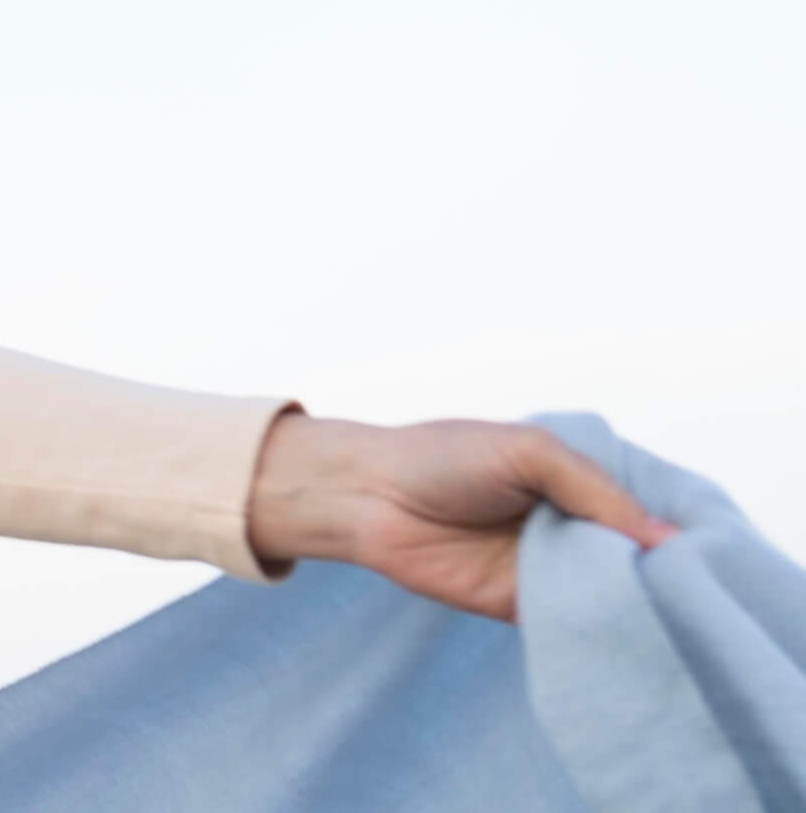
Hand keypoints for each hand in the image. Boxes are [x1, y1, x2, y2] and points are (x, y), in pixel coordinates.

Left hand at [245, 409, 680, 623]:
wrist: (370, 496)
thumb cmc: (444, 457)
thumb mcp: (529, 452)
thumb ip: (594, 488)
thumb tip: (666, 539)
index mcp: (581, 481)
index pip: (648, 508)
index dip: (677, 526)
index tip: (716, 548)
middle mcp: (573, 526)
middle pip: (637, 556)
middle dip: (663, 572)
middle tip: (700, 591)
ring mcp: (550, 568)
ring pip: (612, 592)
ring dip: (634, 602)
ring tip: (671, 612)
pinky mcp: (523, 607)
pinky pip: (572, 622)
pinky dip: (596, 627)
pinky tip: (624, 632)